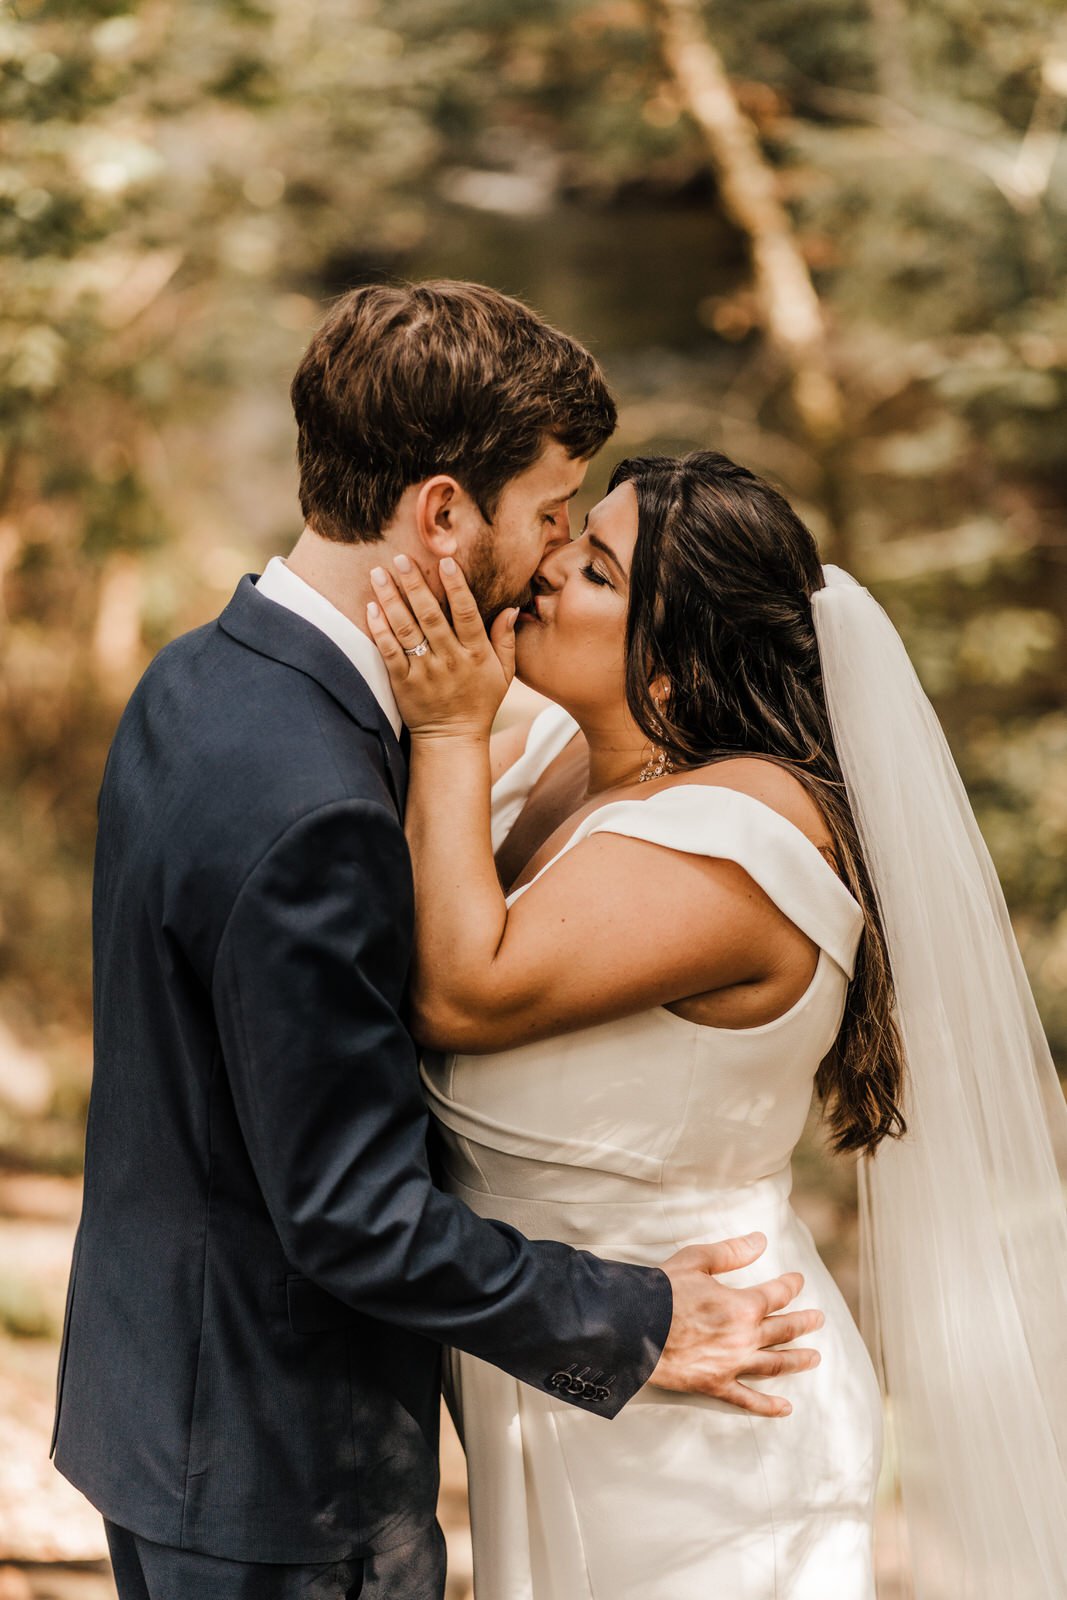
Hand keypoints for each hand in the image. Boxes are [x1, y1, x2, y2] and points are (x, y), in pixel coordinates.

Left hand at [366, 555, 518, 738]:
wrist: (452, 739)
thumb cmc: (479, 702)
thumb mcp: (504, 674)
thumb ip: (506, 640)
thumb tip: (511, 607)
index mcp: (475, 654)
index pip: (467, 614)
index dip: (456, 587)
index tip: (445, 562)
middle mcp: (449, 660)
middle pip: (430, 616)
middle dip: (414, 585)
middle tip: (400, 558)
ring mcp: (424, 672)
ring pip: (406, 630)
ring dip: (391, 600)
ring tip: (378, 573)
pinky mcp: (403, 683)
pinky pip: (389, 652)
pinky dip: (379, 630)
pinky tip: (371, 608)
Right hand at [649, 1233, 822, 1416]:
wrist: (632, 1327)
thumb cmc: (663, 1290)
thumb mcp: (698, 1260)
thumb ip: (732, 1251)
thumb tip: (761, 1240)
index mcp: (742, 1306)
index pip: (777, 1294)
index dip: (791, 1285)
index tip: (798, 1280)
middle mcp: (744, 1338)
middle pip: (783, 1330)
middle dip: (803, 1323)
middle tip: (819, 1319)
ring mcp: (732, 1364)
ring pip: (774, 1364)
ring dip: (797, 1360)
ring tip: (814, 1358)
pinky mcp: (715, 1384)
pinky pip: (747, 1399)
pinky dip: (768, 1406)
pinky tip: (785, 1408)